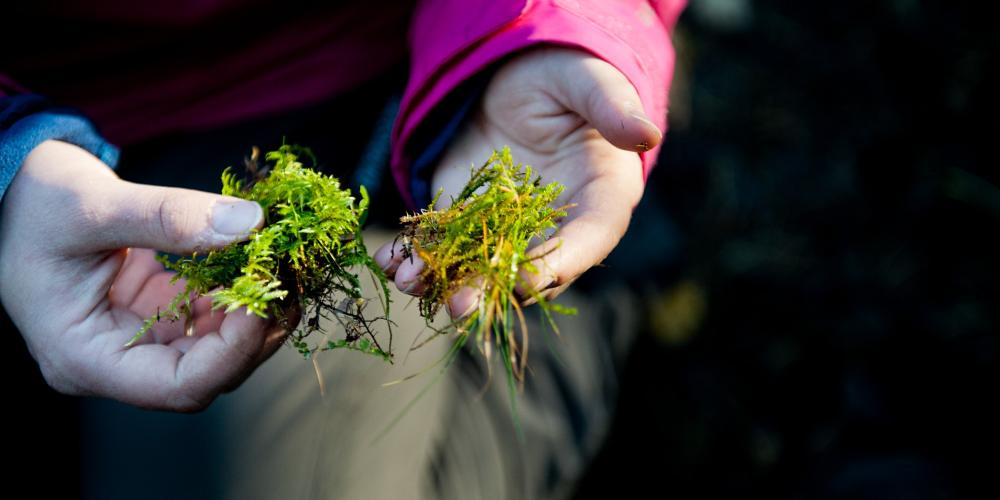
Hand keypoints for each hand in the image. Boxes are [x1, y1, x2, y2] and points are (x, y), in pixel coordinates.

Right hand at [0, 140, 287, 410]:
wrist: (13, 188)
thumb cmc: (33, 202)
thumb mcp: (93, 205)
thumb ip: (169, 218)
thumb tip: (250, 224)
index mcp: (82, 357)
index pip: (177, 387)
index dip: (232, 353)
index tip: (261, 301)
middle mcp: (113, 360)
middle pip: (205, 375)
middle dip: (253, 332)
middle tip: (286, 280)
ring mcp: (137, 338)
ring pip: (215, 349)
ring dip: (254, 312)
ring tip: (279, 266)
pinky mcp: (155, 312)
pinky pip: (209, 317)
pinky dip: (239, 292)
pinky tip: (258, 262)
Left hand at [375, 47, 661, 316]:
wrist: (517, 74)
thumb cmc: (567, 76)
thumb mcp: (589, 82)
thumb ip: (612, 109)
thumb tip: (646, 133)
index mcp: (602, 199)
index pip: (589, 239)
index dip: (561, 262)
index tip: (528, 279)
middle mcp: (556, 226)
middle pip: (530, 270)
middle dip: (492, 290)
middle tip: (461, 305)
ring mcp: (507, 228)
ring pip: (480, 267)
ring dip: (445, 281)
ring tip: (410, 282)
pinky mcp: (466, 217)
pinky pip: (443, 244)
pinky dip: (416, 257)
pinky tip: (391, 262)